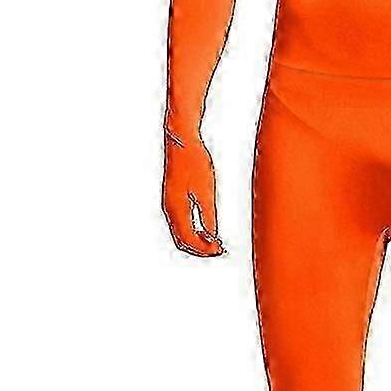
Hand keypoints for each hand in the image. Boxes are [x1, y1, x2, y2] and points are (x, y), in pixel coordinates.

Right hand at [162, 131, 224, 256]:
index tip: (221, 250)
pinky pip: (181, 223)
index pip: (188, 240)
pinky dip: (194, 231)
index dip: (205, 249)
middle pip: (182, 240)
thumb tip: (212, 237)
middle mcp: (170, 209)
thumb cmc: (194, 162)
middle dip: (200, 249)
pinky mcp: (173, 198)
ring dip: (197, 241)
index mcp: (176, 209)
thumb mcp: (206, 191)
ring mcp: (170, 204)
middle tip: (220, 250)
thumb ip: (208, 216)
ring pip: (181, 233)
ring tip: (216, 242)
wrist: (182, 141)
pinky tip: (208, 229)